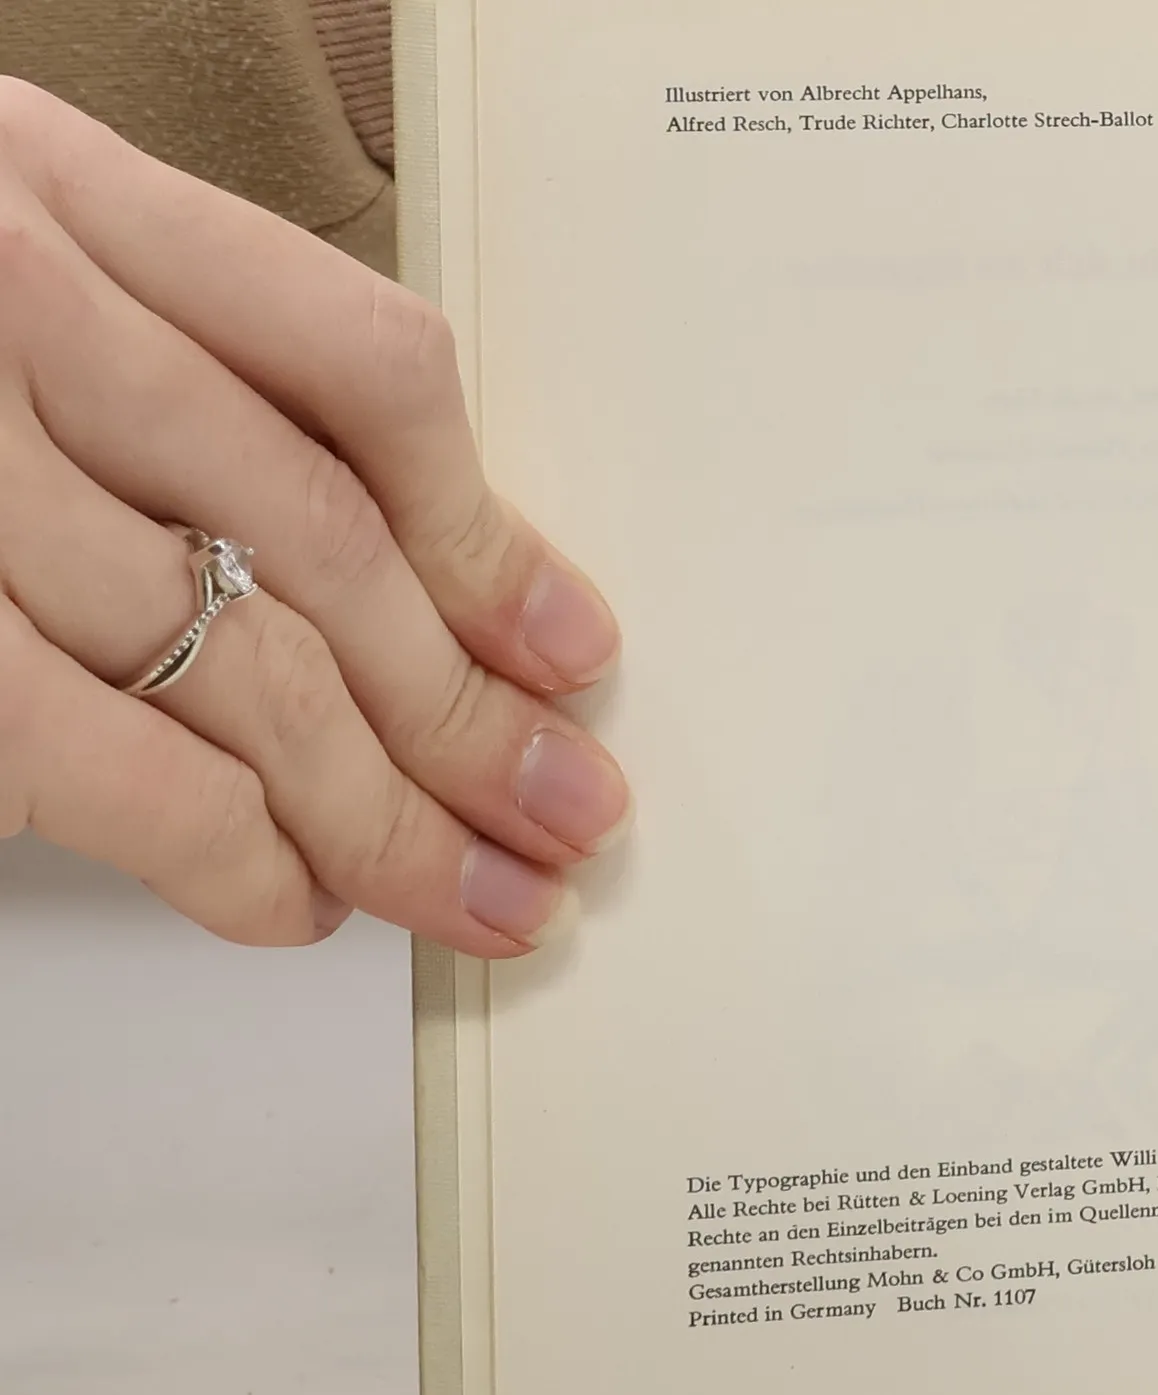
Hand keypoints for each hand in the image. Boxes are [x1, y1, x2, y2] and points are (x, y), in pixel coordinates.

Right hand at [0, 82, 629, 957]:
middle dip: (476, 718)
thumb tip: (430, 600)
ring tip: (487, 894)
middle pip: (333, 549)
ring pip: (256, 667)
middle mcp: (11, 314)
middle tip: (567, 818)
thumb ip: (190, 382)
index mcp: (60, 194)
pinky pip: (126, 769)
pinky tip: (302, 906)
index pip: (363, 370)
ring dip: (397, 816)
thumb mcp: (16, 278)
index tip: (571, 651)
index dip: (491, 538)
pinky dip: (239, 859)